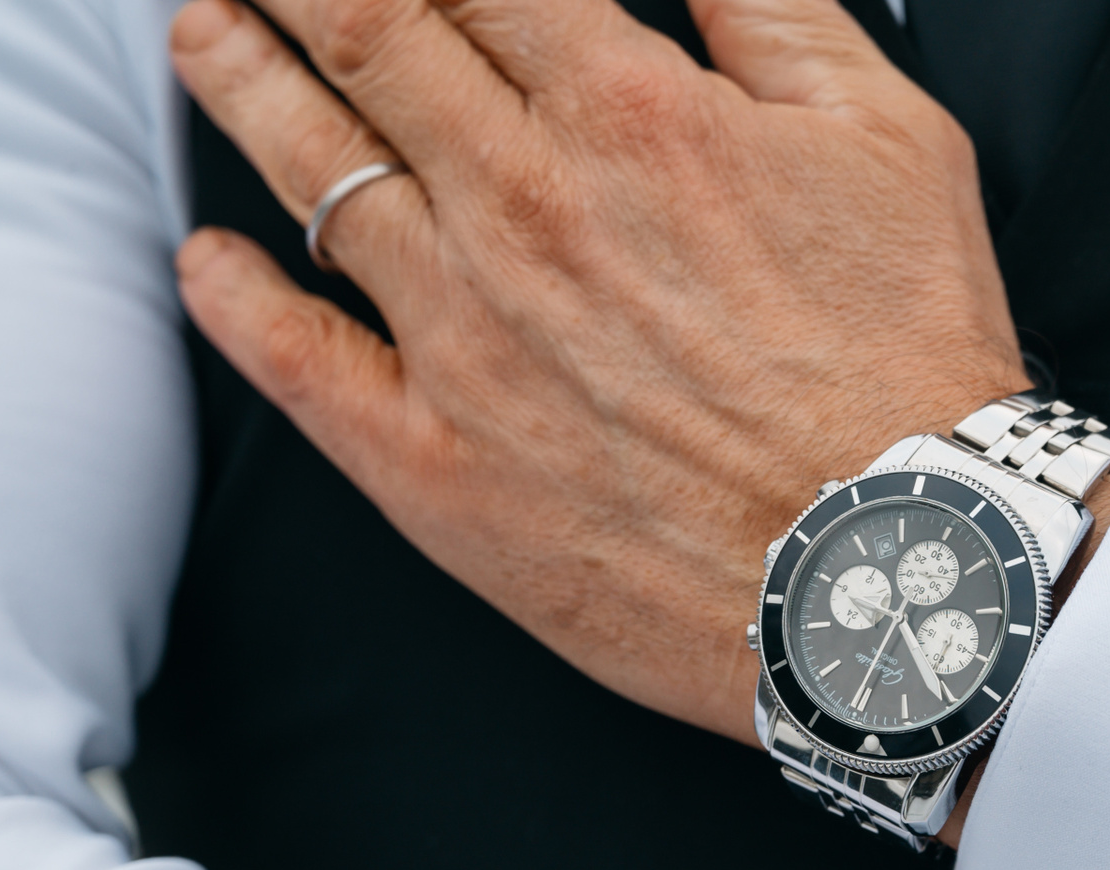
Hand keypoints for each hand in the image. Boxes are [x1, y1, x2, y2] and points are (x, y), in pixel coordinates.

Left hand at [169, 0, 1030, 747]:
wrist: (890, 574)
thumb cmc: (905, 371)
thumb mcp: (888, 140)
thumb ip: (768, 10)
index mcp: (629, 113)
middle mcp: (524, 208)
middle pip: (363, 36)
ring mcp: (464, 339)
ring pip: (310, 170)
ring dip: (238, 79)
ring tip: (204, 36)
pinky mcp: (436, 464)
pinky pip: (295, 361)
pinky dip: (234, 299)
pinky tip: (210, 264)